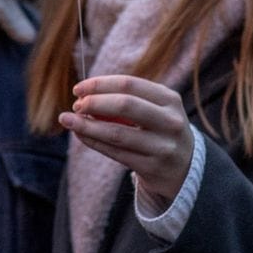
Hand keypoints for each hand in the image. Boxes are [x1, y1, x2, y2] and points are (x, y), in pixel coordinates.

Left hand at [59, 74, 192, 204]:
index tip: (78, 89)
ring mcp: (163, 146)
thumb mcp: (154, 109)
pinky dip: (93, 141)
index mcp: (169, 100)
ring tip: (67, 119)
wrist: (186, 168)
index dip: (99, 84)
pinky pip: (115, 152)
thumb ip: (125, 99)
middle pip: (124, 105)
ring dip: (86, 125)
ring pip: (116, 133)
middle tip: (76, 105)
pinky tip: (80, 134)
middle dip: (94, 102)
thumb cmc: (159, 130)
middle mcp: (169, 121)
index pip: (129, 84)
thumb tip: (83, 95)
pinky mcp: (152, 167)